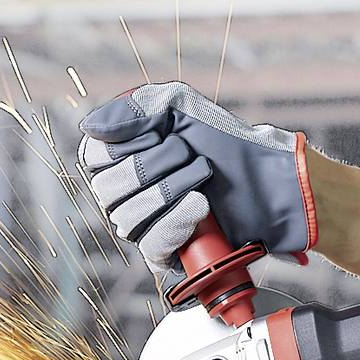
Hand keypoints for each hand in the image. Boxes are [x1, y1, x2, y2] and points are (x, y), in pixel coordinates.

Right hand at [79, 82, 316, 268]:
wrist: (268, 180)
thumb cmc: (225, 143)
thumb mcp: (181, 106)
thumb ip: (136, 105)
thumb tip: (91, 126)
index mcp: (122, 159)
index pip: (93, 156)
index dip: (125, 144)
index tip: (161, 132)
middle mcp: (126, 194)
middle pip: (108, 189)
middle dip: (155, 166)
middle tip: (190, 155)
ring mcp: (144, 225)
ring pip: (128, 218)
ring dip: (171, 191)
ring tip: (203, 177)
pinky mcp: (166, 253)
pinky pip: (152, 245)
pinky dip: (178, 222)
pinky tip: (200, 207)